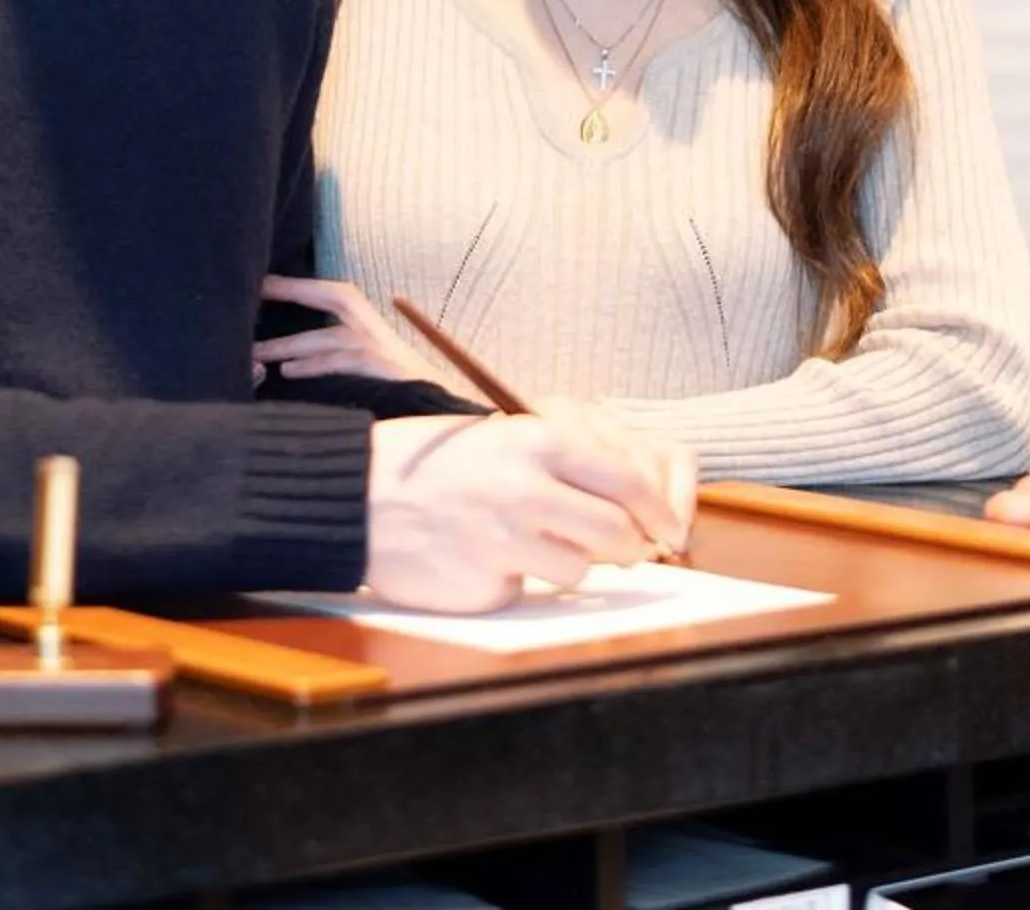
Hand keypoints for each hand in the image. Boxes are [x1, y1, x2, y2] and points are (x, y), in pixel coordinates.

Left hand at [257, 275, 438, 384]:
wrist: (442, 413)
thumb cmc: (398, 391)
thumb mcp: (369, 364)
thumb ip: (337, 353)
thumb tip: (290, 354)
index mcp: (371, 324)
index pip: (332, 295)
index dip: (299, 286)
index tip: (264, 282)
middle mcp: (377, 328)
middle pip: (335, 298)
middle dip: (295, 291)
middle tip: (255, 291)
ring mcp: (380, 349)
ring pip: (328, 337)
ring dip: (287, 345)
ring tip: (255, 352)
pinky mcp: (381, 370)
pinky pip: (341, 363)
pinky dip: (312, 366)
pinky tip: (288, 371)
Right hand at [363, 412, 698, 613]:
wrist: (361, 494)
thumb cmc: (441, 464)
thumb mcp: (509, 437)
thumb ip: (572, 460)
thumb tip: (642, 500)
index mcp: (540, 440)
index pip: (631, 478)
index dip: (660, 510)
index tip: (668, 528)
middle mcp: (528, 488)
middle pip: (619, 533)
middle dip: (631, 547)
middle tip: (626, 549)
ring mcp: (505, 539)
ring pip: (583, 568)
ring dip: (574, 563)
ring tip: (538, 543)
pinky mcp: (485, 582)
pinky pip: (532, 591)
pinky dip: (523, 580)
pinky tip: (492, 558)